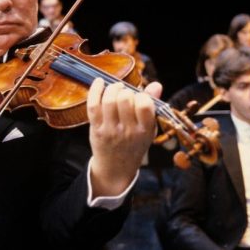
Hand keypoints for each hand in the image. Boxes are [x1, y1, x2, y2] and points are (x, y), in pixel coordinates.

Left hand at [87, 79, 159, 196]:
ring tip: (115, 89)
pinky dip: (95, 90)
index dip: (141, 95)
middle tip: (125, 94)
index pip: (144, 105)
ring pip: (108, 100)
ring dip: (112, 89)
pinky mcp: (96, 128)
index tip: (139, 97)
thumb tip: (156, 84)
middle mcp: (127, 131)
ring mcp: (110, 130)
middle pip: (124, 99)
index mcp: (144, 130)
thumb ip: (152, 106)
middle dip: (125, 90)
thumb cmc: (134, 144)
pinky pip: (92, 105)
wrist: (116, 167)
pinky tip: (99, 82)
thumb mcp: (148, 129)